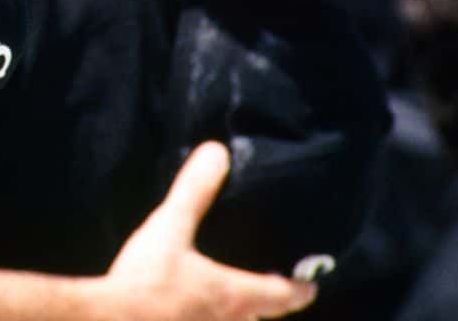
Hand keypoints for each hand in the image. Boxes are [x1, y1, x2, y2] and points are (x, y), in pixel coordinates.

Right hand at [98, 143, 317, 320]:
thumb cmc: (147, 282)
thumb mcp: (170, 228)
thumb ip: (195, 191)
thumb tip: (217, 152)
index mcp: (233, 296)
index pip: (281, 296)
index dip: (298, 290)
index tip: (310, 287)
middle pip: (257, 320)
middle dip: (263, 308)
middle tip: (268, 293)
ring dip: (234, 319)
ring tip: (226, 307)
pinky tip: (186, 313)